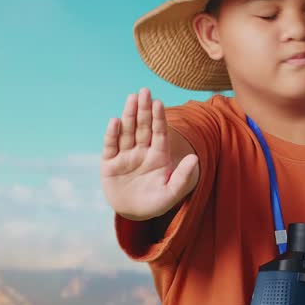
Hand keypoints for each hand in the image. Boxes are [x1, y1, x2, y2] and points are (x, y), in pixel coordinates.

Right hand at [100, 88, 198, 221]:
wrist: (133, 213)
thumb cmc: (155, 203)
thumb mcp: (172, 193)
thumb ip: (183, 177)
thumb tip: (194, 158)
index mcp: (158, 156)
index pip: (159, 133)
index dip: (159, 118)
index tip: (159, 102)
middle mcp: (142, 152)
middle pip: (143, 127)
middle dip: (144, 110)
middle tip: (144, 91)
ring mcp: (125, 156)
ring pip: (127, 132)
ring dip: (129, 115)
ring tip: (131, 98)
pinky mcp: (109, 164)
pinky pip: (110, 147)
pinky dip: (112, 135)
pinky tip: (115, 122)